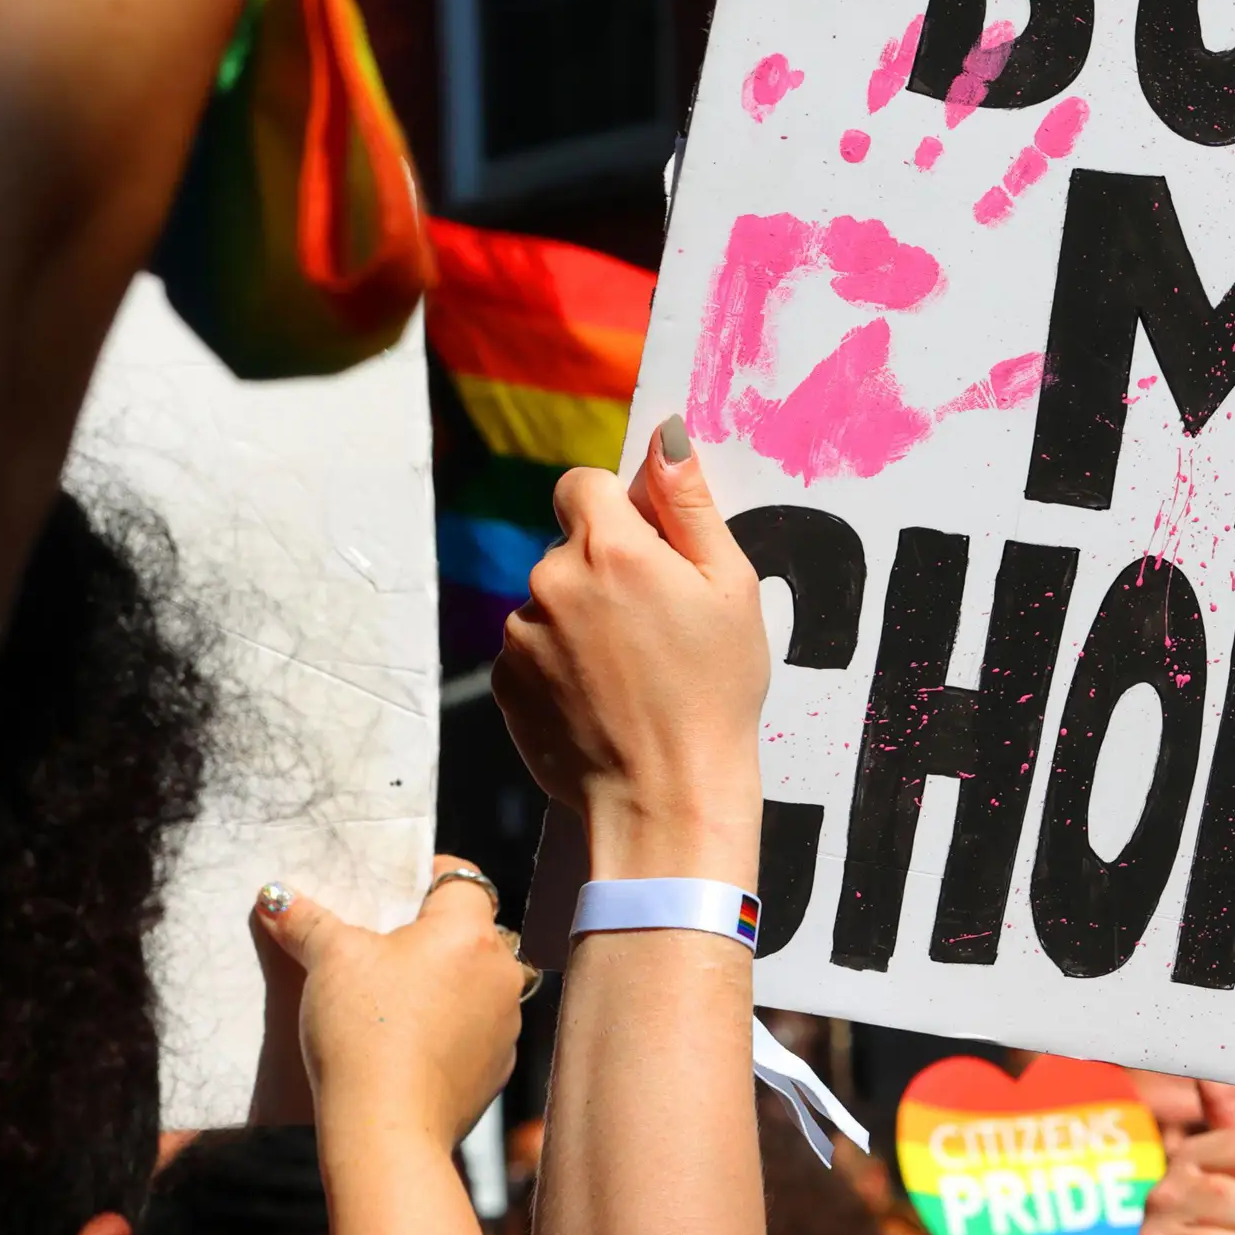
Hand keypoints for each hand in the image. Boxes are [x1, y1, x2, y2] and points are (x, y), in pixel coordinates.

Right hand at [254, 863, 528, 1150]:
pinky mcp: (497, 1066)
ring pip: (474, 983)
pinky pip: (474, 1030)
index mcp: (470, 932)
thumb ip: (307, 921)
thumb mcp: (329, 962)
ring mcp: (506, 1022)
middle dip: (428, 934)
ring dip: (442, 983)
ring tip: (391, 998)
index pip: (461, 879)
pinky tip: (407, 1042)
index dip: (426, 876)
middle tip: (380, 945)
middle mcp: (502, 972)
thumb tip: (274, 895)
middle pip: (469, 932)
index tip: (393, 888)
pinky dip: (447, 1028)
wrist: (387, 1126)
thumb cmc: (364, 1031)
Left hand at [495, 426, 772, 875]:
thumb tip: (664, 438)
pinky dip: (560, 664)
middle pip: (569, 545)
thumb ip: (690, 505)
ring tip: (633, 672)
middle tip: (657, 625)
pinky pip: (531, 649)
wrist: (665, 797)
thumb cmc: (714, 693)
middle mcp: (551, 581)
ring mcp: (520, 634)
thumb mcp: (731, 589)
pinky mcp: (503, 682)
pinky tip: (604, 698)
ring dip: (581, 619)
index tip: (647, 547)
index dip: (616, 508)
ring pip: (549, 600)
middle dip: (606, 569)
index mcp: (611, 547)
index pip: (583, 483)